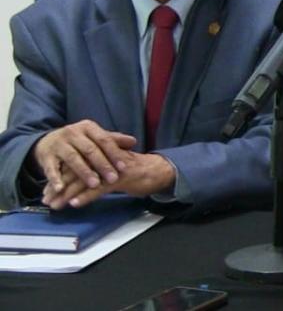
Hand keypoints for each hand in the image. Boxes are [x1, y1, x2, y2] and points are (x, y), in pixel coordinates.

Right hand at [32, 120, 136, 193]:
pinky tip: (61, 188)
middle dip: (102, 165)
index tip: (124, 167)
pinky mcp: (45, 156)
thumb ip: (113, 140)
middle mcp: (72, 133)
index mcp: (88, 128)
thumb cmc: (78, 141)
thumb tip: (133, 141)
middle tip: (113, 179)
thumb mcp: (94, 137)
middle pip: (90, 150)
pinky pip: (51, 168)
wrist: (47, 140)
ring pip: (73, 159)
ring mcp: (58, 144)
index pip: (104, 140)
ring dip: (84, 172)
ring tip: (94, 185)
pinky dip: (55, 178)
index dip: (114, 154)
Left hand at [43, 151, 175, 209]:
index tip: (48, 190)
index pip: (75, 164)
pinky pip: (99, 188)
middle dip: (59, 187)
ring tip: (56, 204)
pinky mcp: (121, 178)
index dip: (60, 177)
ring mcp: (112, 168)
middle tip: (47, 199)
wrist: (160, 170)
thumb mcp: (114, 166)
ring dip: (68, 194)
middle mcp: (104, 157)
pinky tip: (75, 203)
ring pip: (84, 181)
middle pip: (76, 172)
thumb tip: (81, 180)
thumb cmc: (137, 171)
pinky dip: (86, 196)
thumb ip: (99, 169)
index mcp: (100, 153)